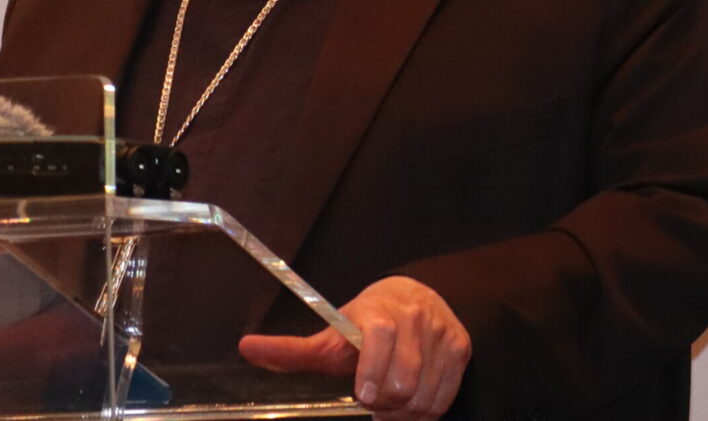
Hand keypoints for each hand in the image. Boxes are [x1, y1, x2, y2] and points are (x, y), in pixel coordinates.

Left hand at [240, 276, 470, 420]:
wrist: (416, 297)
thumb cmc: (365, 325)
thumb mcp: (331, 335)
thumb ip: (292, 350)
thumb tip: (246, 348)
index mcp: (379, 311)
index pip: (380, 335)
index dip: (372, 370)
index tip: (362, 396)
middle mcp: (414, 316)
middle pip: (404, 380)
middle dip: (385, 403)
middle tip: (373, 403)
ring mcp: (441, 333)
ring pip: (424, 395)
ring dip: (404, 412)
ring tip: (390, 403)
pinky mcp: (460, 348)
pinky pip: (444, 398)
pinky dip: (425, 410)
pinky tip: (411, 402)